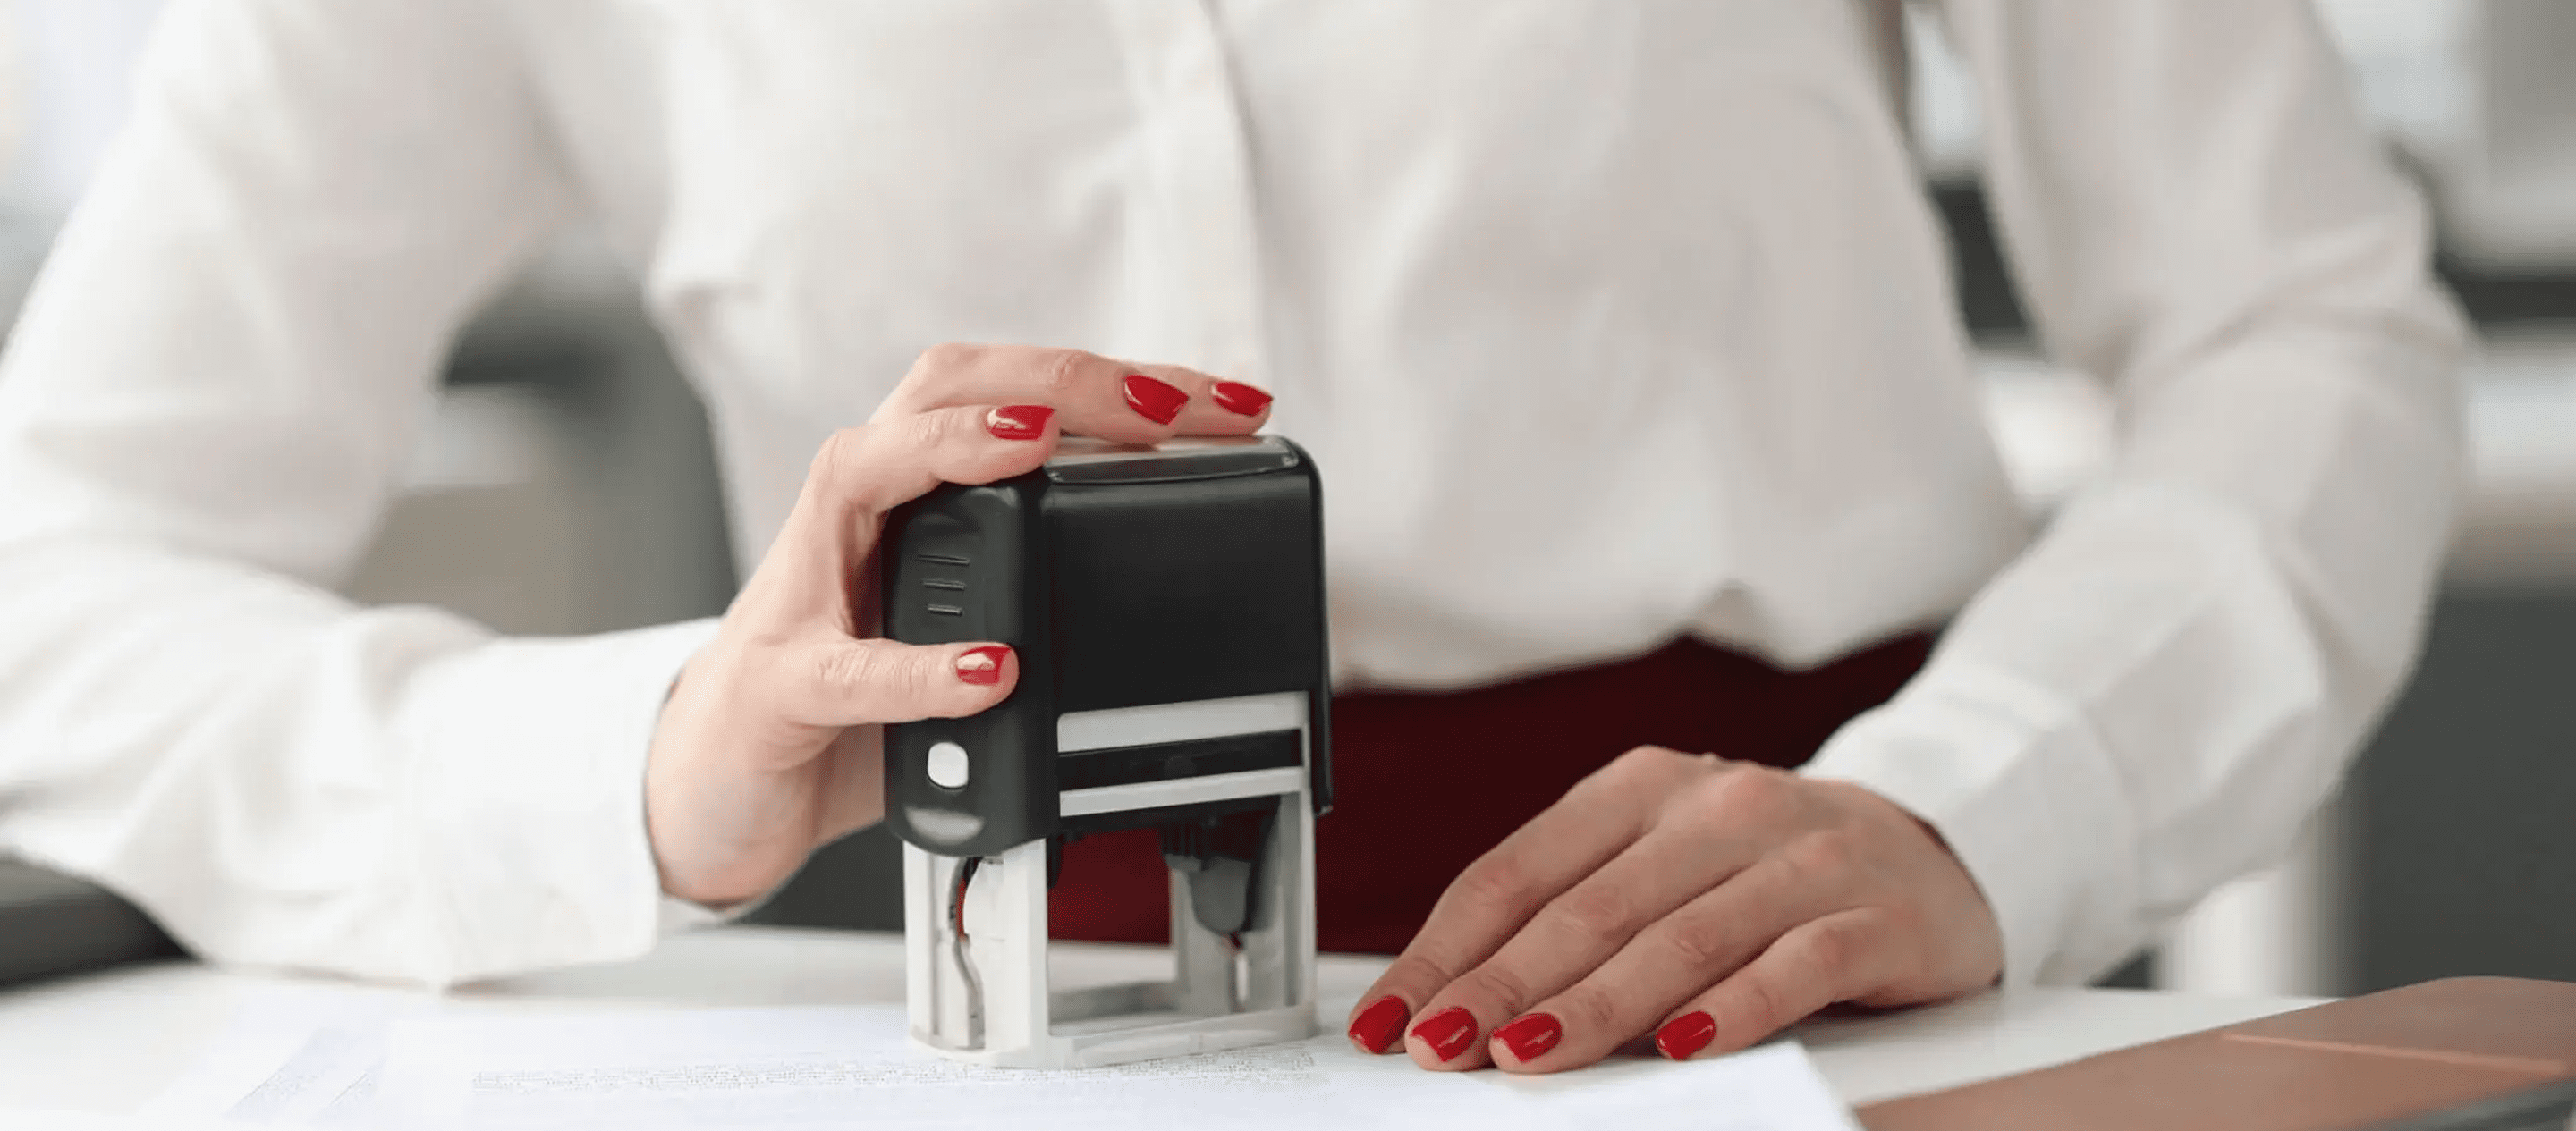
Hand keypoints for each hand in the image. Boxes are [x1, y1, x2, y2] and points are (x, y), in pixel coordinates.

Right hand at [645, 344, 1272, 905]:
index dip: (1117, 382)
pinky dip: (921, 667)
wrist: (712, 792)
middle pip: (943, 391)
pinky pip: (846, 669)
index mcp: (909, 496)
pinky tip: (992, 667)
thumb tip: (1175, 576)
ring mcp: (804, 592)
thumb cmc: (842, 704)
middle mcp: (852, 517)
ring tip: (1044, 444)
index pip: (1011, 393)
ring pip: (863, 470)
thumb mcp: (956, 629)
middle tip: (1167, 404)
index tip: (1225, 402)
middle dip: (1062, 381)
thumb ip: (1036, 593)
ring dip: (959, 446)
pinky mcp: (776, 686)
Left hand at [1345, 748, 2000, 1071]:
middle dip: (1500, 986)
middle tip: (1441, 1048)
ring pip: (1681, 936)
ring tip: (1529, 1057)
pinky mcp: (1875, 913)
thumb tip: (1455, 1001)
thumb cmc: (1764, 872)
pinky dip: (1736, 1008)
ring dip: (1595, 1006)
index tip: (1389, 1017)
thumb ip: (1574, 916)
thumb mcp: (1660, 868)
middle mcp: (1716, 807)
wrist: (1931, 847)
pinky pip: (1798, 964)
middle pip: (1588, 909)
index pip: (1517, 873)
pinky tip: (1685, 1046)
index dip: (1445, 949)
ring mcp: (1800, 856)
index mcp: (1639, 789)